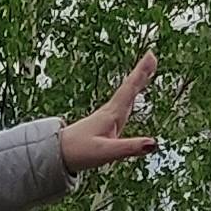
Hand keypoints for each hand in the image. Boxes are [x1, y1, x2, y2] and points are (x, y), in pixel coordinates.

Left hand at [60, 52, 157, 173]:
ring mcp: (105, 118)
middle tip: (151, 56)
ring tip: (145, 73)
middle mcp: (109, 112)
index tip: (150, 55)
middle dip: (140, 73)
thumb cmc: (78, 152)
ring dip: (135, 84)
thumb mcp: (107, 152)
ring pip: (124, 96)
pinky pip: (120, 106)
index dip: (141, 73)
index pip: (129, 90)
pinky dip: (128, 98)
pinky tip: (129, 101)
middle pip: (128, 88)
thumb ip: (130, 148)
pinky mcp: (102, 125)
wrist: (56, 154)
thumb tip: (153, 143)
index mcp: (111, 115)